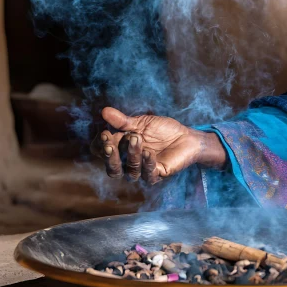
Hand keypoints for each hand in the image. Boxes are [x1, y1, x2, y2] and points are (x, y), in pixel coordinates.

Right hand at [89, 107, 226, 183]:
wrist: (186, 136)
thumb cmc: (162, 129)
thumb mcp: (141, 123)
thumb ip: (123, 121)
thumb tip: (104, 111)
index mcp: (121, 149)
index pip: (102, 153)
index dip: (100, 146)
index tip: (105, 133)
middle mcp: (129, 162)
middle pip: (112, 169)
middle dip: (110, 156)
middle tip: (110, 144)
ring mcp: (143, 170)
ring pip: (130, 171)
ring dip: (131, 154)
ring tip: (136, 138)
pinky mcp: (157, 175)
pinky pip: (148, 175)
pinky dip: (147, 163)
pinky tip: (148, 152)